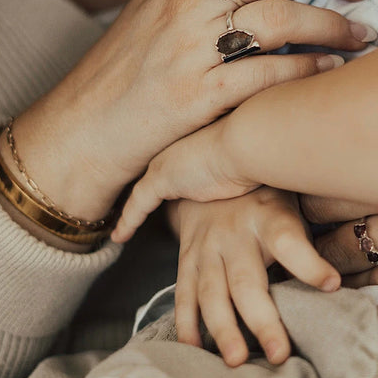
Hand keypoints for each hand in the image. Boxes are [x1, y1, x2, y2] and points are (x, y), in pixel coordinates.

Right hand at [9, 0, 369, 220]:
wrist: (79, 132)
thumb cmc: (122, 75)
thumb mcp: (153, 11)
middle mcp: (187, 3)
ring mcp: (191, 50)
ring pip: (281, 16)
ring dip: (334, 24)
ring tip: (359, 33)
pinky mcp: (197, 98)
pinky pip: (268, 76)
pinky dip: (310, 72)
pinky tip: (331, 72)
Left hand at [113, 118, 257, 241]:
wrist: (250, 142)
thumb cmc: (257, 153)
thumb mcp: (245, 165)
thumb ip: (238, 176)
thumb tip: (251, 187)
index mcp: (192, 147)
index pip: (172, 168)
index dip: (164, 184)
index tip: (162, 195)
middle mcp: (174, 153)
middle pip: (153, 178)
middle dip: (144, 195)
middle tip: (129, 217)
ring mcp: (165, 164)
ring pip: (141, 194)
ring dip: (130, 212)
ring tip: (121, 229)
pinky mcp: (160, 180)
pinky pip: (136, 206)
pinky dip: (128, 221)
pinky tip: (120, 236)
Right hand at [168, 188, 339, 366]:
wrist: (213, 174)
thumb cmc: (266, 205)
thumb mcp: (290, 212)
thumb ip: (303, 249)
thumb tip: (334, 292)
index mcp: (269, 219)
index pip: (290, 242)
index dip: (310, 264)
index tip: (332, 285)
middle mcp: (234, 234)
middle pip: (246, 281)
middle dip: (262, 321)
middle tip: (278, 355)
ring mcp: (206, 247)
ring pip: (211, 292)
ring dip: (223, 329)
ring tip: (236, 360)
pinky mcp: (186, 259)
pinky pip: (184, 294)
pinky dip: (186, 323)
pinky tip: (194, 348)